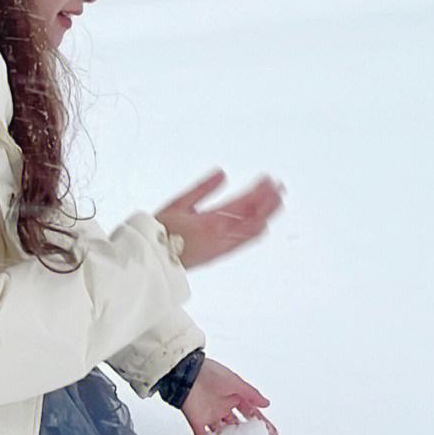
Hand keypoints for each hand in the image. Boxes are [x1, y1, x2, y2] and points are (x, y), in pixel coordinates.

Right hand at [155, 169, 283, 270]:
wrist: (153, 260)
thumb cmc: (160, 231)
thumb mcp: (178, 204)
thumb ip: (202, 188)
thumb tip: (221, 174)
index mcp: (212, 221)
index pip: (244, 204)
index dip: (260, 191)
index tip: (270, 180)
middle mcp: (222, 236)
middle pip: (254, 218)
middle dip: (269, 201)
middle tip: (280, 187)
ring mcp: (223, 247)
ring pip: (253, 231)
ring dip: (267, 215)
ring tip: (278, 202)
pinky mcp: (220, 254)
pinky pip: (245, 242)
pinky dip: (257, 231)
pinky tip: (263, 225)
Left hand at [180, 357, 277, 434]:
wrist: (186, 375)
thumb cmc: (210, 373)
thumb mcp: (234, 382)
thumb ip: (251, 394)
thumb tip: (266, 403)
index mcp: (233, 395)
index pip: (250, 412)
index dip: (261, 423)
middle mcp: (222, 406)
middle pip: (237, 425)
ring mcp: (210, 415)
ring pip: (222, 433)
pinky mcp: (197, 422)